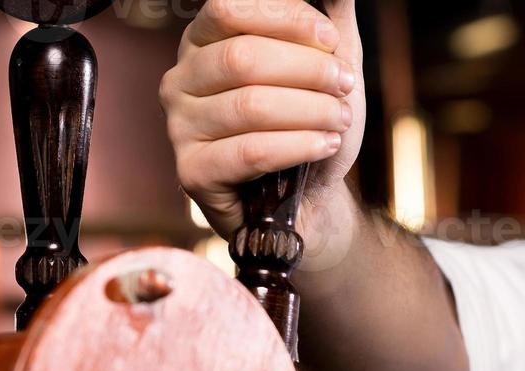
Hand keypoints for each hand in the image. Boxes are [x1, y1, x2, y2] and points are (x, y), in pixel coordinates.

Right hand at [160, 0, 365, 240]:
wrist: (308, 198)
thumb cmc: (309, 125)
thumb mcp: (325, 68)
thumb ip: (330, 23)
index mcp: (202, 44)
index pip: (229, 10)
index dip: (284, 18)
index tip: (330, 40)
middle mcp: (180, 80)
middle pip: (242, 58)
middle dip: (306, 69)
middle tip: (344, 85)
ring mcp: (180, 128)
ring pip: (249, 105)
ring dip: (310, 110)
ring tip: (341, 119)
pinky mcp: (192, 172)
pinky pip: (250, 151)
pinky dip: (297, 145)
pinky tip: (325, 144)